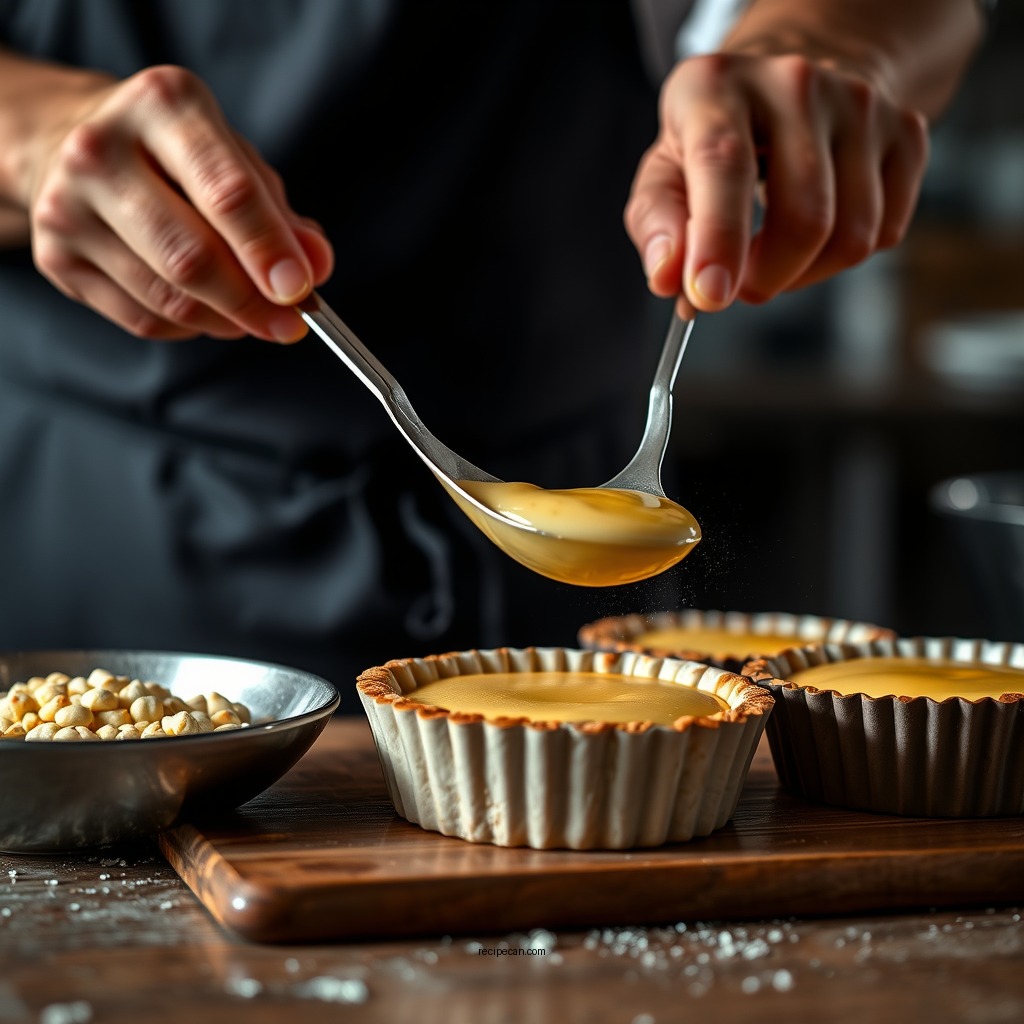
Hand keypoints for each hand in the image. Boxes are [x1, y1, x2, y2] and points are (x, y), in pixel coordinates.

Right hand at [25, 64, 332, 341]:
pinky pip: (143, 320)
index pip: (226, 193)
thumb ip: (282, 215)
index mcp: (162, 106)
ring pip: (169, 298)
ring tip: (253, 318)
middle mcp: (102, 149)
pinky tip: (208, 313)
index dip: (269, 250)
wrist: (70, 145)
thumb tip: (316, 265)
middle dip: (251, 302)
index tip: (301, 290)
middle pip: (191, 256)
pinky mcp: (55, 258)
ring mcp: (67, 206)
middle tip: (289, 324)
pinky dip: (190, 329)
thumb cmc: (175, 157)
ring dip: (226, 321)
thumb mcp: (236, 162)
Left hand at [624, 52, 928, 315]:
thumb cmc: (715, 139)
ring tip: (771, 256)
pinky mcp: (906, 133)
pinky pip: (883, 234)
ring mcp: (860, 104)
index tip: (709, 296)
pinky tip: (812, 234)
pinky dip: (840, 260)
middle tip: (739, 286)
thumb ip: (656, 226)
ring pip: (851, 237)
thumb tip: (668, 278)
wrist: (787, 88)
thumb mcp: (664, 171)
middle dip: (767, 277)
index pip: (724, 164)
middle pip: (804, 216)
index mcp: (716, 87)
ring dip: (803, 276)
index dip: (717, 239)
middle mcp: (794, 83)